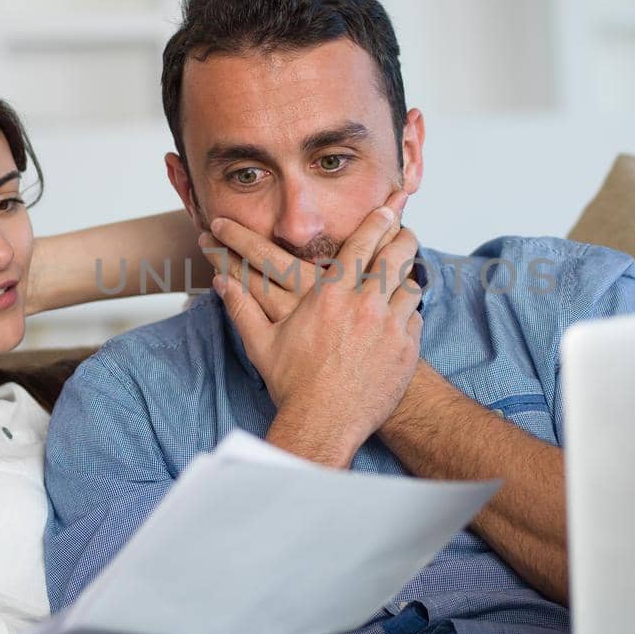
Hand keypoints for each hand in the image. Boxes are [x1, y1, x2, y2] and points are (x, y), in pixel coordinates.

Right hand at [208, 195, 422, 464]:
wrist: (323, 425)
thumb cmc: (293, 385)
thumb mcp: (262, 343)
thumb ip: (242, 308)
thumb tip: (219, 282)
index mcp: (331, 295)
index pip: (362, 244)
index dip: (378, 221)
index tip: (388, 208)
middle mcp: (365, 305)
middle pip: (396, 257)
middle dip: (404, 239)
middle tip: (407, 231)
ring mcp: (389, 327)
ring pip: (411, 287)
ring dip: (408, 279)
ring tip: (406, 276)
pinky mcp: (405, 351)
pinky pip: (415, 320)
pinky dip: (409, 314)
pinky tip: (402, 316)